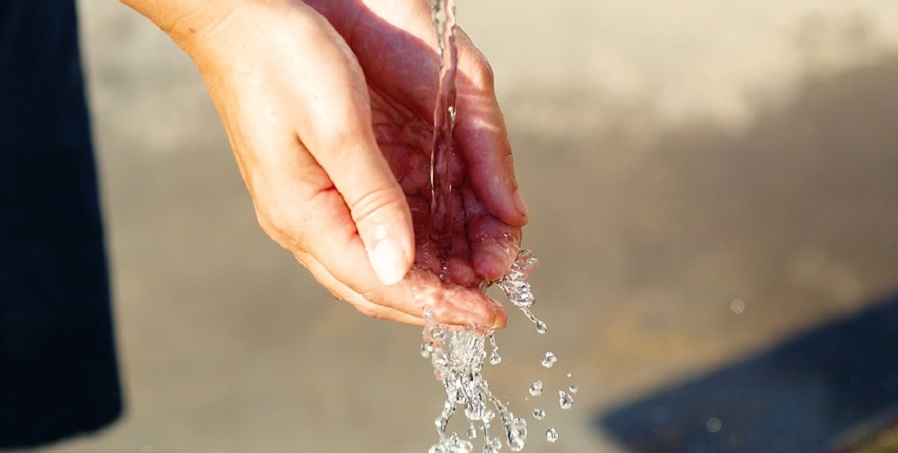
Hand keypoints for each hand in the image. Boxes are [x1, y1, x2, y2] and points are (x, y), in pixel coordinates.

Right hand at [126, 0, 527, 326]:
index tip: (488, 318)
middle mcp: (304, 222)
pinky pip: (369, 230)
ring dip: (427, 275)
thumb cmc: (283, 60)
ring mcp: (308, 205)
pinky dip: (411, 243)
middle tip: (489, 309)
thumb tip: (399, 269)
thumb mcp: (338, 128)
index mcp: (304, 215)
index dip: (438, 305)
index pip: (380, 283)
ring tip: (477, 277)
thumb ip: (372, 200)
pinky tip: (443, 242)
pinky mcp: (318, 184)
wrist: (237, 19)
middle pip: (377, 285)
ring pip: (375, 261)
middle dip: (437, 301)